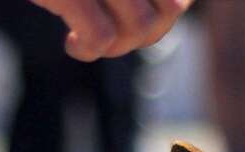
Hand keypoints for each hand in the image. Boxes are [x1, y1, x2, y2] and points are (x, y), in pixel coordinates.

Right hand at [28, 0, 195, 59]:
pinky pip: (101, 39)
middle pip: (170, 9)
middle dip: (145, 33)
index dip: (166, 10)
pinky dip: (88, 50)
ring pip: (144, 26)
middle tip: (111, 33)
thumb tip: (173, 7)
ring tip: (88, 38)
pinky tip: (71, 43)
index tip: (136, 16)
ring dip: (120, 46)